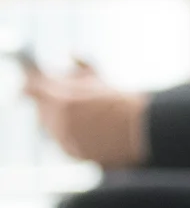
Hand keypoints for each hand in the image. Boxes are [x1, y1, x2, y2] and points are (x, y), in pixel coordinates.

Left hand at [22, 59, 148, 167]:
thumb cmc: (122, 101)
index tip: (31, 85)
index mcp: (60, 98)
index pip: (30, 88)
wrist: (142, 128)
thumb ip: (79, 65)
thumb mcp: (99, 76)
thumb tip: (71, 54)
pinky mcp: (72, 154)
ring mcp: (64, 139)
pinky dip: (70, 137)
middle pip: (41, 110)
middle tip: (68, 100)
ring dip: (59, 121)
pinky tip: (89, 131)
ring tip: (86, 117)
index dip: (31, 85)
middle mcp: (57, 120)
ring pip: (50, 128)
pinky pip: (61, 143)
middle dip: (50, 104)